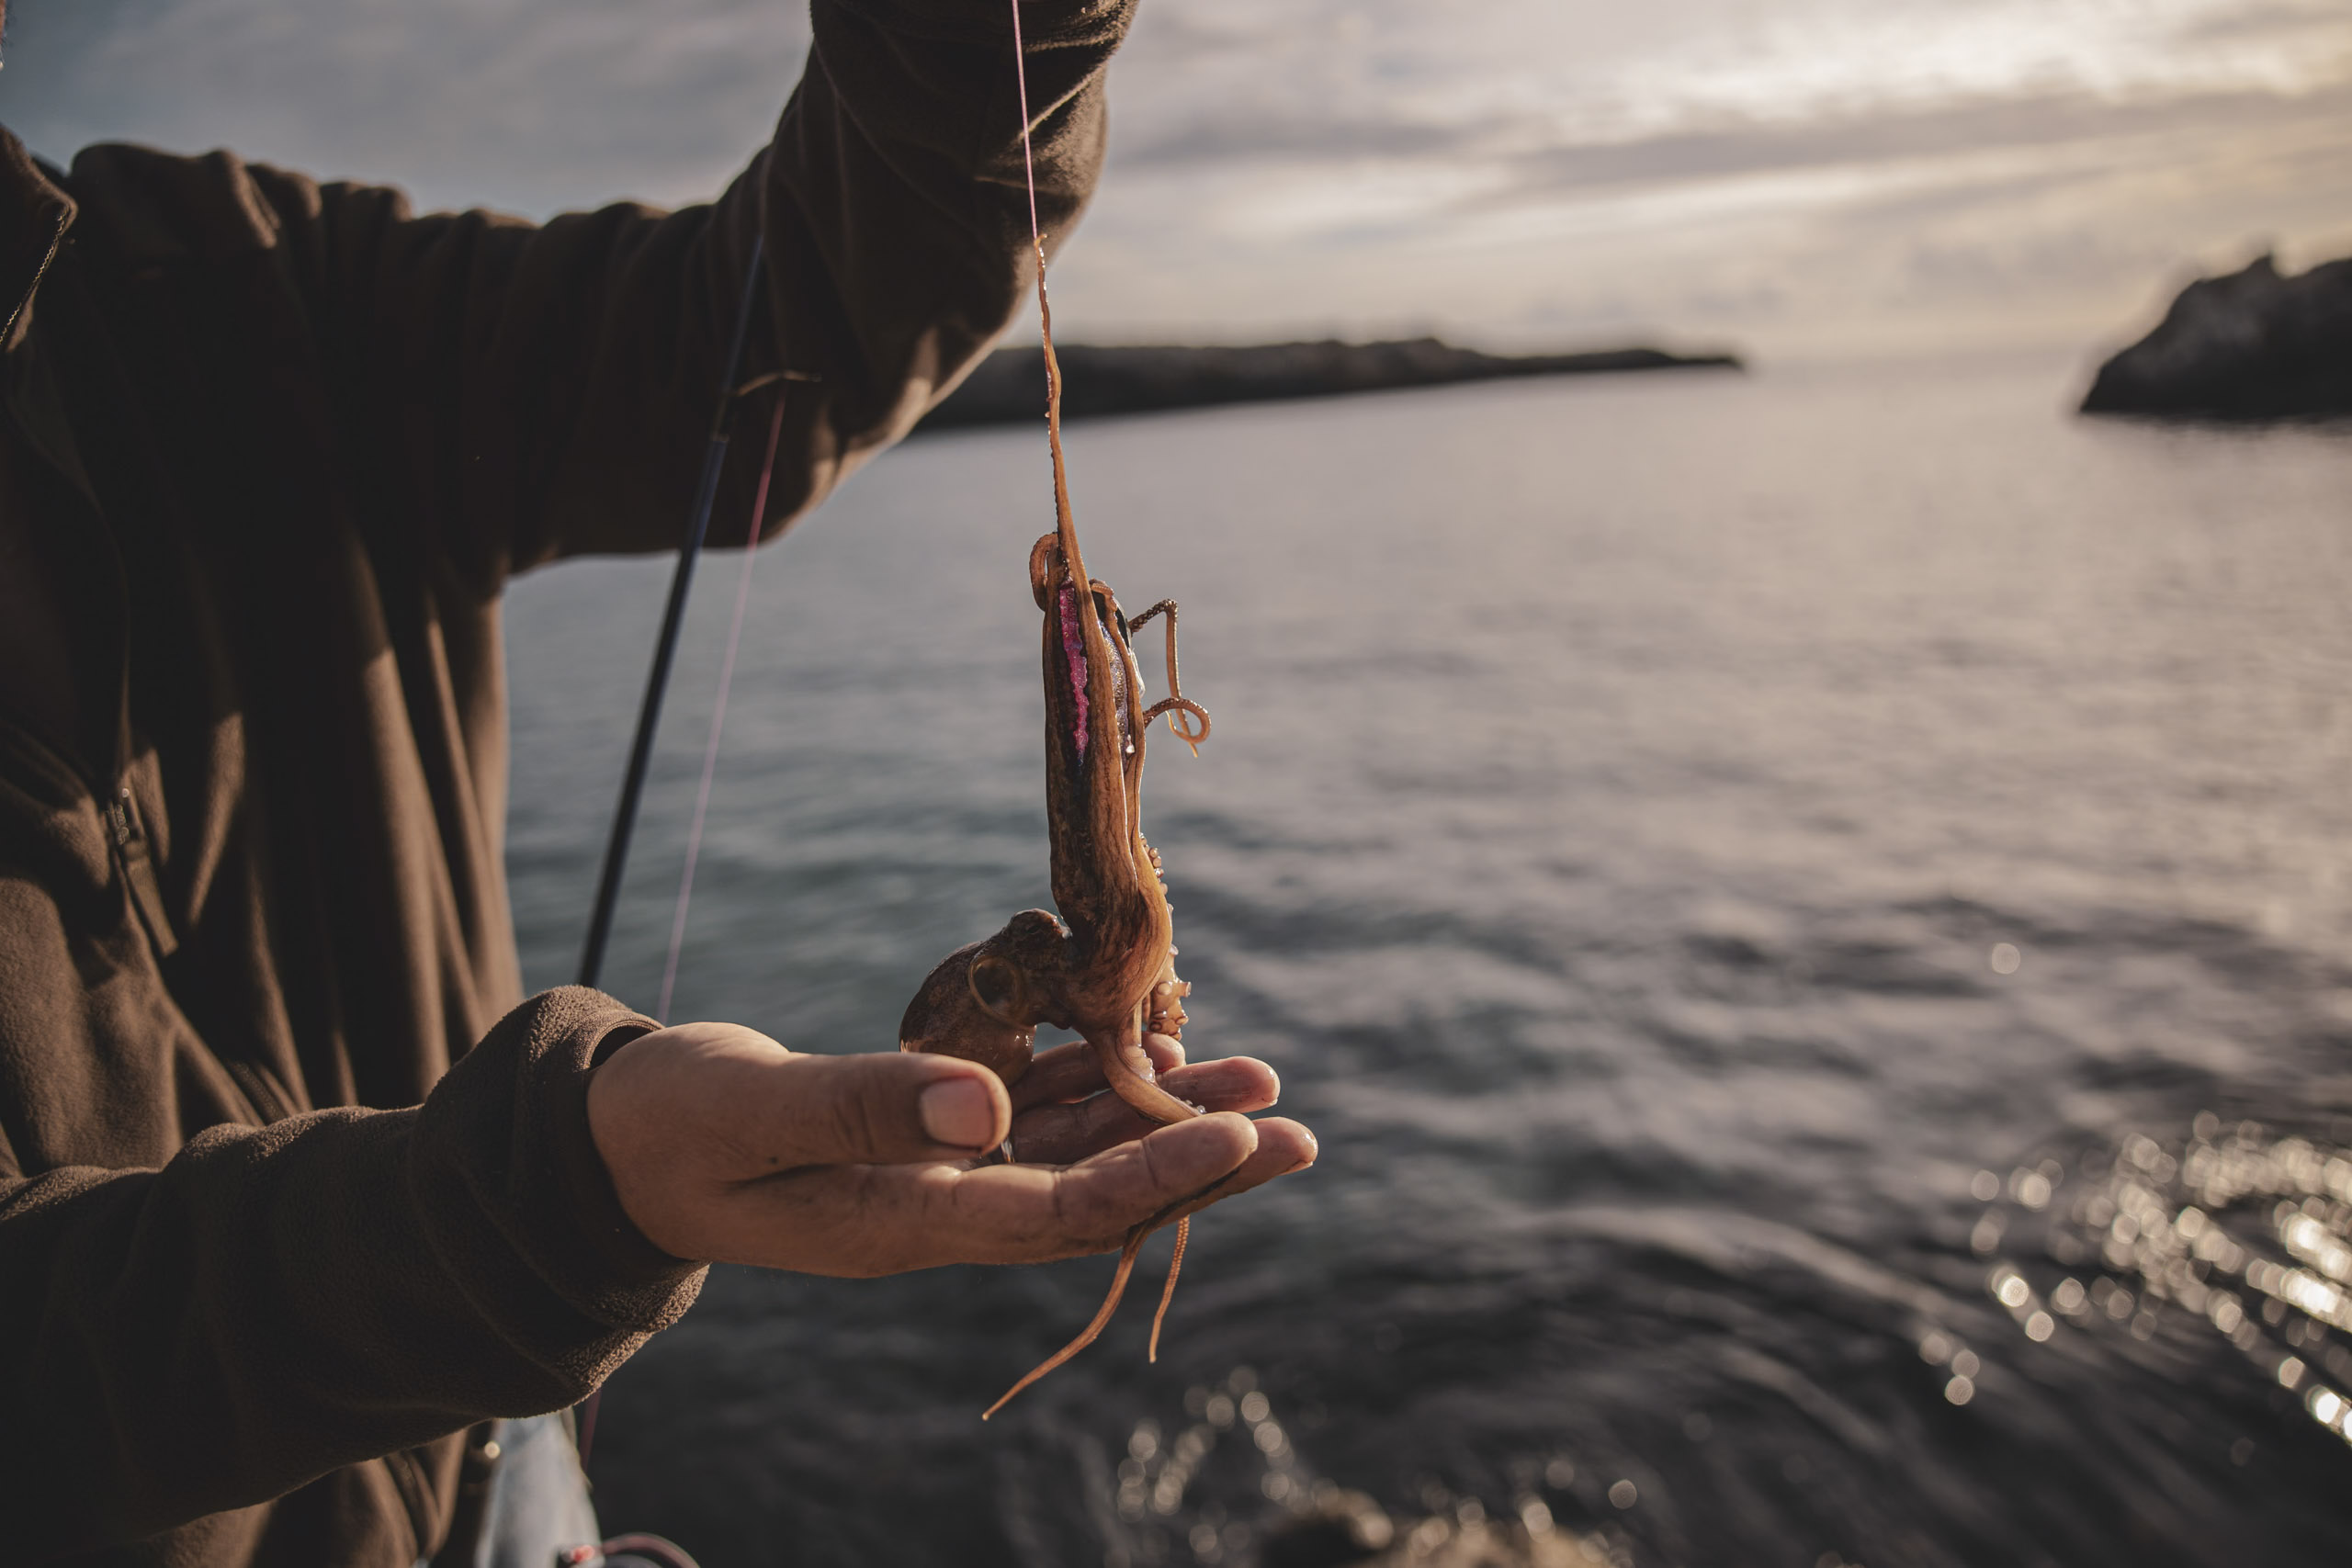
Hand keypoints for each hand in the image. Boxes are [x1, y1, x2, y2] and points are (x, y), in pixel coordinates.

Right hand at [586, 1022, 1313, 1275]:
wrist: (615, 1145)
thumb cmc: (665, 1125)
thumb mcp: (747, 1109)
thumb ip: (856, 1103)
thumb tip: (987, 1108)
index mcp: (900, 1220)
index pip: (1058, 1211)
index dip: (1156, 1176)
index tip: (1244, 1138)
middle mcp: (938, 1209)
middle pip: (1097, 1194)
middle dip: (1198, 1161)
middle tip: (1297, 1127)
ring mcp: (936, 1175)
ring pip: (1078, 1152)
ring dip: (1164, 1118)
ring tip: (1256, 1081)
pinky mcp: (927, 1134)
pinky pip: (1033, 1115)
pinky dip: (1096, 1083)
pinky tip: (1152, 1047)